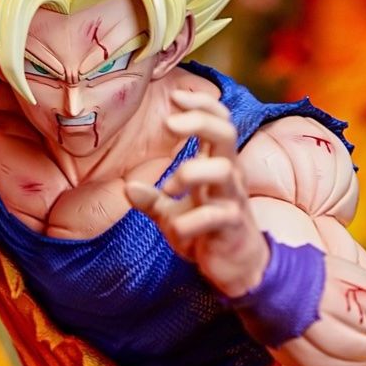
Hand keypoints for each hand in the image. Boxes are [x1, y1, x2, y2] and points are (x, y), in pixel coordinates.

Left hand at [124, 88, 270, 295]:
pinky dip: (189, 223)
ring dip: (190, 172)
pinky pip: (215, 217)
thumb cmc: (207, 233)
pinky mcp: (234, 228)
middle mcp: (230, 178)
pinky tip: (176, 230)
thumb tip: (127, 187)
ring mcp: (234, 201)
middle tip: (169, 125)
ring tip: (168, 188)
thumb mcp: (173, 214)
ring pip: (223, 171)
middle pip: (226, 134)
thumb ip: (152, 200)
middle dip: (199, 122)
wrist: (238, 268)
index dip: (201, 104)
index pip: (219, 122)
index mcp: (218, 166)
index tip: (176, 97)